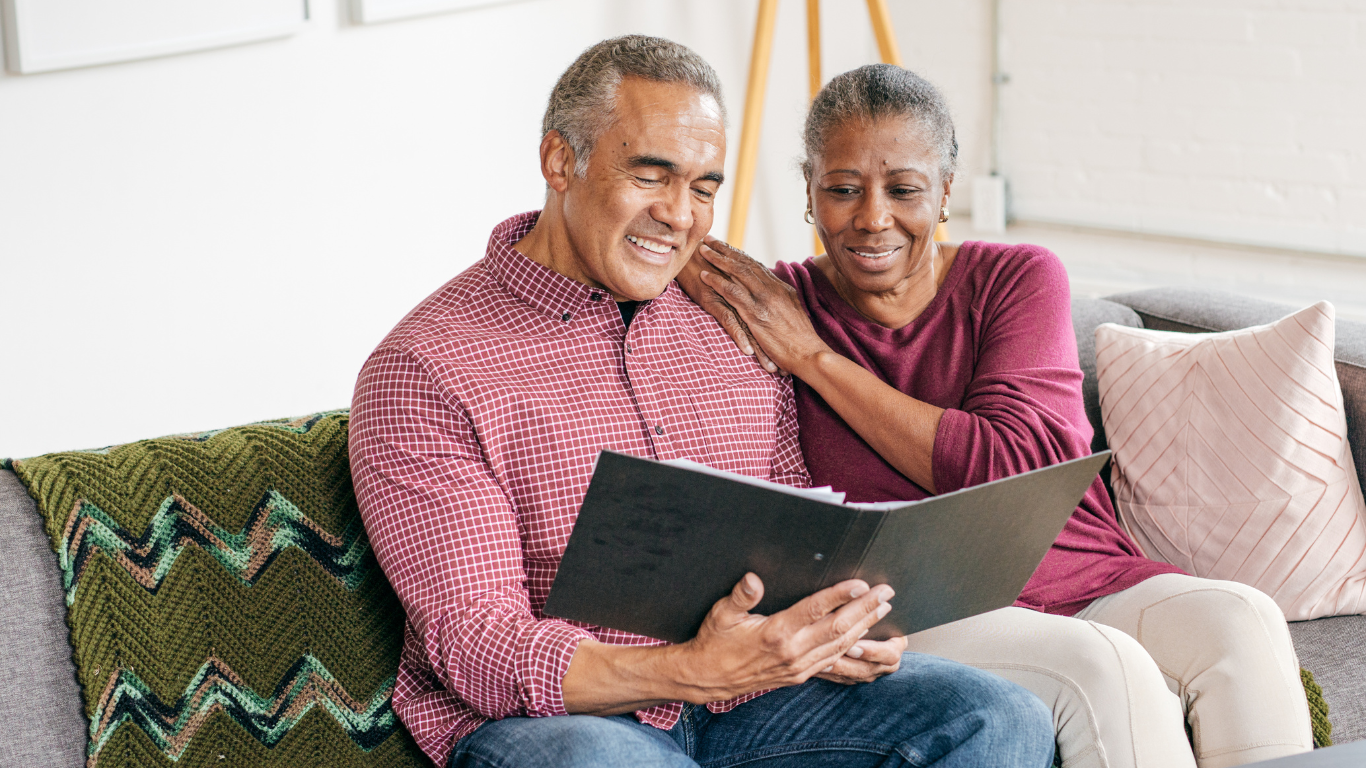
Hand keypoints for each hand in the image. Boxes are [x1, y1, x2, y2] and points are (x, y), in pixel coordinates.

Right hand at [669, 573, 894, 703]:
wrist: (707, 678)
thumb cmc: (714, 641)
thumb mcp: (721, 613)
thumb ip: (740, 595)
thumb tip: (753, 579)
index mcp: (775, 633)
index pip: (815, 610)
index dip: (840, 595)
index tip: (861, 584)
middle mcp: (791, 652)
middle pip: (837, 627)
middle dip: (865, 608)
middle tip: (886, 593)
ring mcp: (798, 667)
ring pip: (840, 645)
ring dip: (864, 626)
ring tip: (882, 609)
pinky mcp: (799, 675)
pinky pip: (832, 659)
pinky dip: (851, 646)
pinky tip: (863, 635)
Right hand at [674, 245, 777, 373]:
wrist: (686, 254)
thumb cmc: (707, 269)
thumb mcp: (731, 284)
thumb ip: (744, 297)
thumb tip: (753, 313)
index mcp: (750, 291)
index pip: (770, 318)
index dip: (780, 338)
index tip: (789, 359)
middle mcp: (744, 294)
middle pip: (764, 325)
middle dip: (775, 349)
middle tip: (784, 370)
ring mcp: (729, 298)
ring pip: (750, 326)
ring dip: (761, 348)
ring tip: (770, 368)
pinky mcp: (713, 300)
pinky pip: (729, 320)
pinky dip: (739, 335)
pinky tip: (746, 350)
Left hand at [696, 236, 828, 376]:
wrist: (809, 354)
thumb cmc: (802, 340)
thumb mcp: (793, 314)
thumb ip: (780, 302)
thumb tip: (773, 297)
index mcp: (781, 288)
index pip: (756, 266)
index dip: (739, 254)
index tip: (725, 246)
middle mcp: (771, 289)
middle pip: (744, 262)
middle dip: (725, 249)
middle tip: (709, 238)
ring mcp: (763, 300)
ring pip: (737, 272)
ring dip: (717, 259)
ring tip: (702, 250)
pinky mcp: (755, 313)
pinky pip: (732, 292)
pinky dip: (717, 281)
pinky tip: (704, 276)